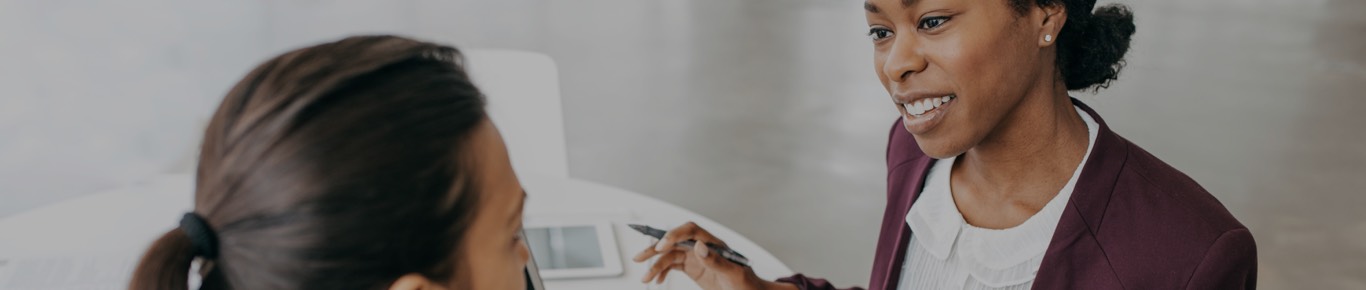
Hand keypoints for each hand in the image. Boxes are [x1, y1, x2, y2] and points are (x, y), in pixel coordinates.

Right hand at [632, 222, 787, 289]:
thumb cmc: (746, 284)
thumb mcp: (733, 274)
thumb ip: (716, 260)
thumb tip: (699, 246)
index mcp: (713, 243)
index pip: (690, 231)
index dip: (674, 235)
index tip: (661, 246)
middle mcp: (702, 247)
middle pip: (675, 242)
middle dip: (656, 249)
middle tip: (639, 258)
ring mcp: (696, 257)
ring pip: (670, 255)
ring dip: (656, 265)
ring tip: (645, 278)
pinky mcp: (692, 267)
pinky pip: (673, 265)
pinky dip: (662, 272)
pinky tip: (656, 280)